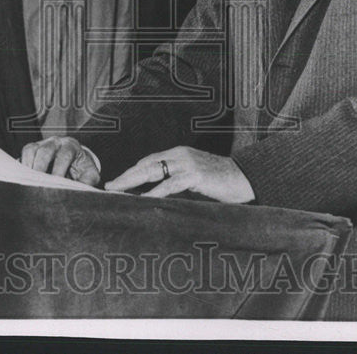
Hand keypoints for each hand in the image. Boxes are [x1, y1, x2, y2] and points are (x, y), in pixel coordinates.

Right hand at [20, 136, 99, 185]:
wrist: (74, 161)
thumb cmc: (81, 168)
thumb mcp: (90, 174)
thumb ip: (88, 181)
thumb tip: (82, 189)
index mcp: (71, 146)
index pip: (64, 155)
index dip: (59, 169)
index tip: (56, 182)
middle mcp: (56, 142)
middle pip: (45, 150)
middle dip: (41, 167)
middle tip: (38, 183)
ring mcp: (42, 143)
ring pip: (32, 150)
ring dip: (29, 166)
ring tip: (28, 182)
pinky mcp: (32, 149)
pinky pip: (24, 153)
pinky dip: (22, 165)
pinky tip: (24, 179)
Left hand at [104, 146, 254, 202]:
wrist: (248, 178)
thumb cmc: (222, 183)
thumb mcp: (195, 181)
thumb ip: (177, 186)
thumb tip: (156, 200)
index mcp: (179, 155)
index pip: (148, 162)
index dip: (131, 172)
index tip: (116, 184)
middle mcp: (180, 155)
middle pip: (145, 164)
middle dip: (125, 176)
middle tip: (108, 187)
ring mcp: (188, 163)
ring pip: (153, 171)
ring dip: (132, 182)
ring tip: (117, 192)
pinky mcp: (196, 174)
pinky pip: (171, 184)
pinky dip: (156, 192)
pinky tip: (144, 200)